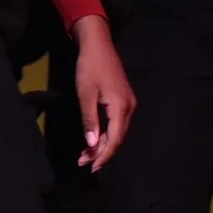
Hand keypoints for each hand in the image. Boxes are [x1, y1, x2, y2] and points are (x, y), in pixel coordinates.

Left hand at [72, 16, 134, 170]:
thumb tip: (91, 145)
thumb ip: (90, 120)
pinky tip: (94, 139)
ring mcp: (127, 103)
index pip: (114, 139)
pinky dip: (105, 133)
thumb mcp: (85, 95)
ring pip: (116, 131)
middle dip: (101, 152)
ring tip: (85, 155)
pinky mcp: (123, 100)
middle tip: (83, 163)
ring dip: (102, 144)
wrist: (98, 45)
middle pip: (117, 138)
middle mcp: (129, 108)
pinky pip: (116, 123)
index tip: (91, 167)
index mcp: (121, 107)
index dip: (103, 155)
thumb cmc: (89, 68)